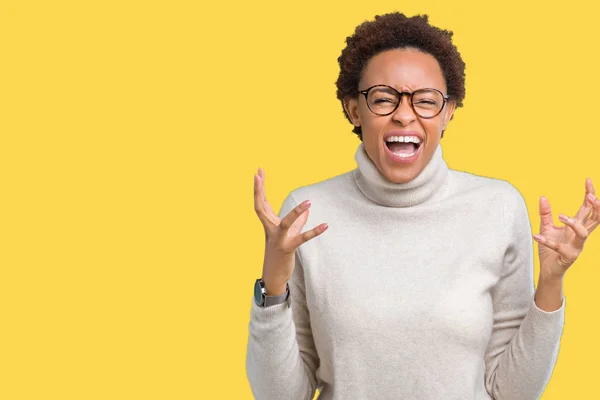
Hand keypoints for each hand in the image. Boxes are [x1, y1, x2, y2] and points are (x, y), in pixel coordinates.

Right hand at [253, 167, 327, 293]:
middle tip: (257, 174)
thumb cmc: (279, 254)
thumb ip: (297, 222)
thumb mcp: (288, 235)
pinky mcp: (287, 248)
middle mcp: (270, 229)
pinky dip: (314, 232)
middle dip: (259, 190)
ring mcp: (278, 239)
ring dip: (297, 212)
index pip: (262, 202)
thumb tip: (306, 211)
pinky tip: (326, 226)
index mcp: (268, 224)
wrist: (273, 276)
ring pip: (286, 223)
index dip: (260, 188)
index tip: (258, 172)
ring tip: (309, 202)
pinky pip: (302, 239)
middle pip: (261, 207)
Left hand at [533, 178, 599, 279]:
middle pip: (596, 219)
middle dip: (597, 207)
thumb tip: (543, 197)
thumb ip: (546, 214)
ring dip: (573, 223)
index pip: (587, 209)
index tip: (588, 180)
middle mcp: (580, 236)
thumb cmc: (550, 249)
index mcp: (577, 227)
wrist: (548, 269)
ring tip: (560, 216)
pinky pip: (559, 247)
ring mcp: (577, 247)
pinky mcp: (568, 257)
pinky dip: (547, 241)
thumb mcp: (546, 228)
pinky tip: (536, 236)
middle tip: (591, 196)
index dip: (590, 195)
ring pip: (583, 233)